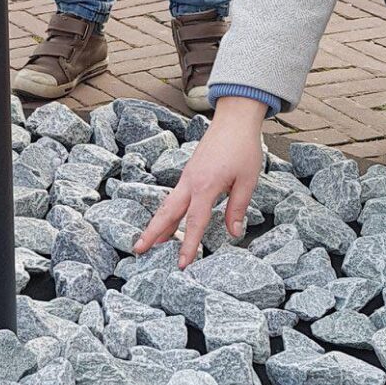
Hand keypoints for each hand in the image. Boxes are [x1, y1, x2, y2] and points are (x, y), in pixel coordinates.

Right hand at [133, 96, 266, 267]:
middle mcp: (190, 183)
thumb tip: (233, 232)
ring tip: (147, 241)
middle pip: (167, 213)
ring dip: (157, 224)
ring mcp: (187, 177)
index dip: (188, 245)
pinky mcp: (188, 173)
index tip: (182, 264)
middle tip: (138, 250)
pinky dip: (166, 212)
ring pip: (167, 205)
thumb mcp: (247, 180)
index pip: (195, 223)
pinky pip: (174, 197)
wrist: (233, 120)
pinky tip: (166, 221)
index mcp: (206, 186)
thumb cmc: (242, 147)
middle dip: (152, 233)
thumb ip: (237, 207)